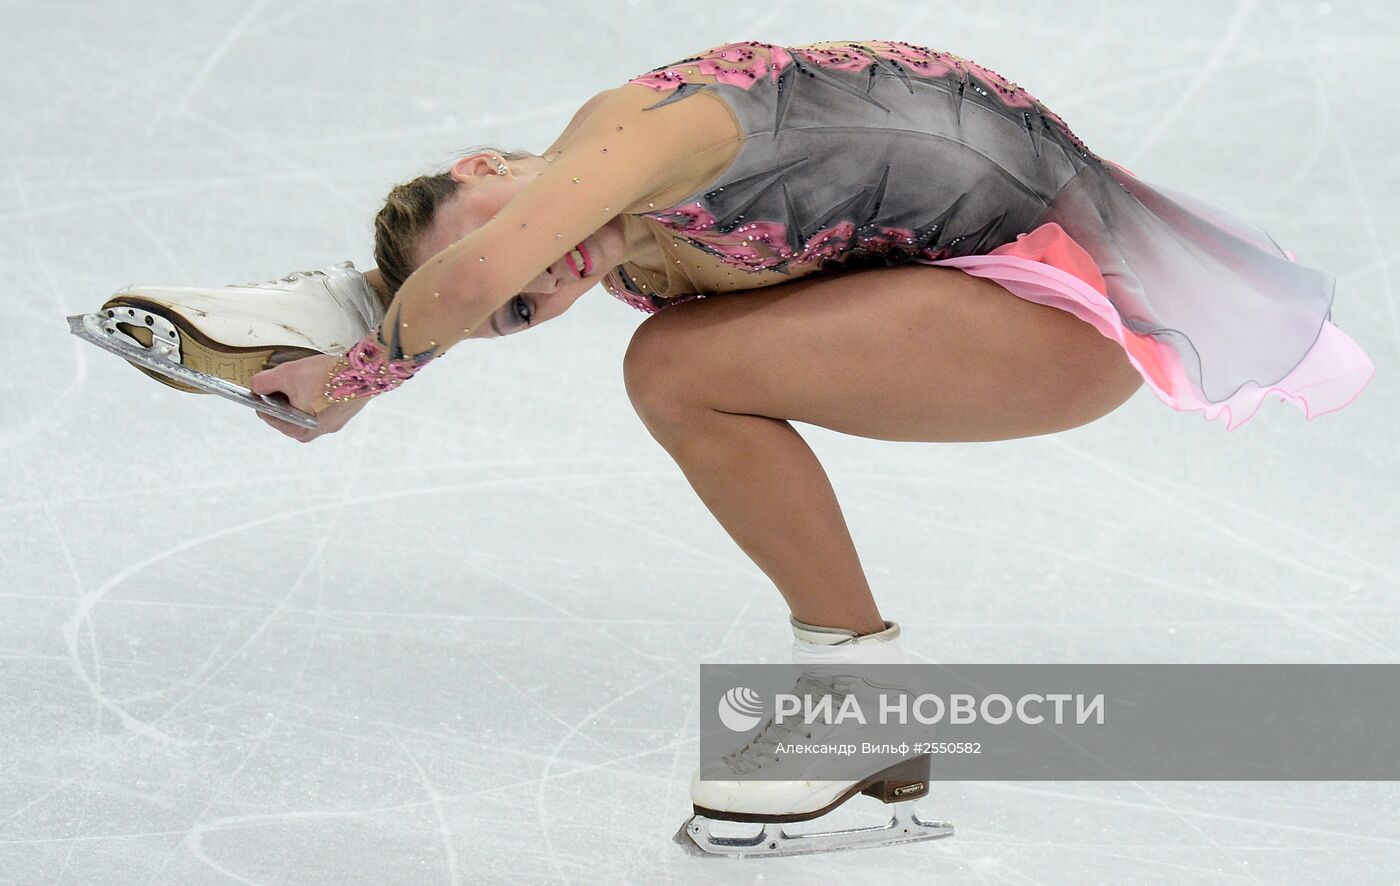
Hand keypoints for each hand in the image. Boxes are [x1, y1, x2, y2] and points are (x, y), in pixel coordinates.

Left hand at [249, 353, 370, 441]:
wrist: (362, 372)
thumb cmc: (325, 378)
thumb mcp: (286, 375)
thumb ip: (264, 382)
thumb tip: (256, 386)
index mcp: (300, 431)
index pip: (268, 415)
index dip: (262, 398)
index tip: (263, 384)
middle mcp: (317, 432)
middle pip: (288, 413)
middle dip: (283, 396)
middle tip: (284, 378)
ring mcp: (333, 423)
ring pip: (305, 408)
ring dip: (300, 394)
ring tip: (303, 377)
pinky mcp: (344, 413)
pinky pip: (322, 405)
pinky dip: (317, 394)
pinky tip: (319, 380)